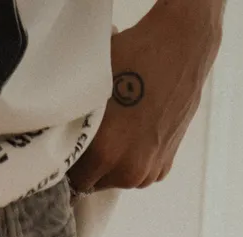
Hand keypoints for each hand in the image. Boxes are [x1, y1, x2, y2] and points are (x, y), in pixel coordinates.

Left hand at [69, 0, 223, 192]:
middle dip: (91, 165)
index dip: (70, 163)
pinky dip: (136, 159)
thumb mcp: (92, 90)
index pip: (73, 179)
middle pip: (96, 182)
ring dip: (114, 164)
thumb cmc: (130, 58)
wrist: (180, 48)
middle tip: (94, 137)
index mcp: (105, 154)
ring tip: (118, 133)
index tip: (69, 148)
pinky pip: (141, 171)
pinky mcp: (167, 164)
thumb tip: (61, 140)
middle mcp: (128, 171)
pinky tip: (138, 133)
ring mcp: (150, 170)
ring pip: (119, 178)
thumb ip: (77, 125)